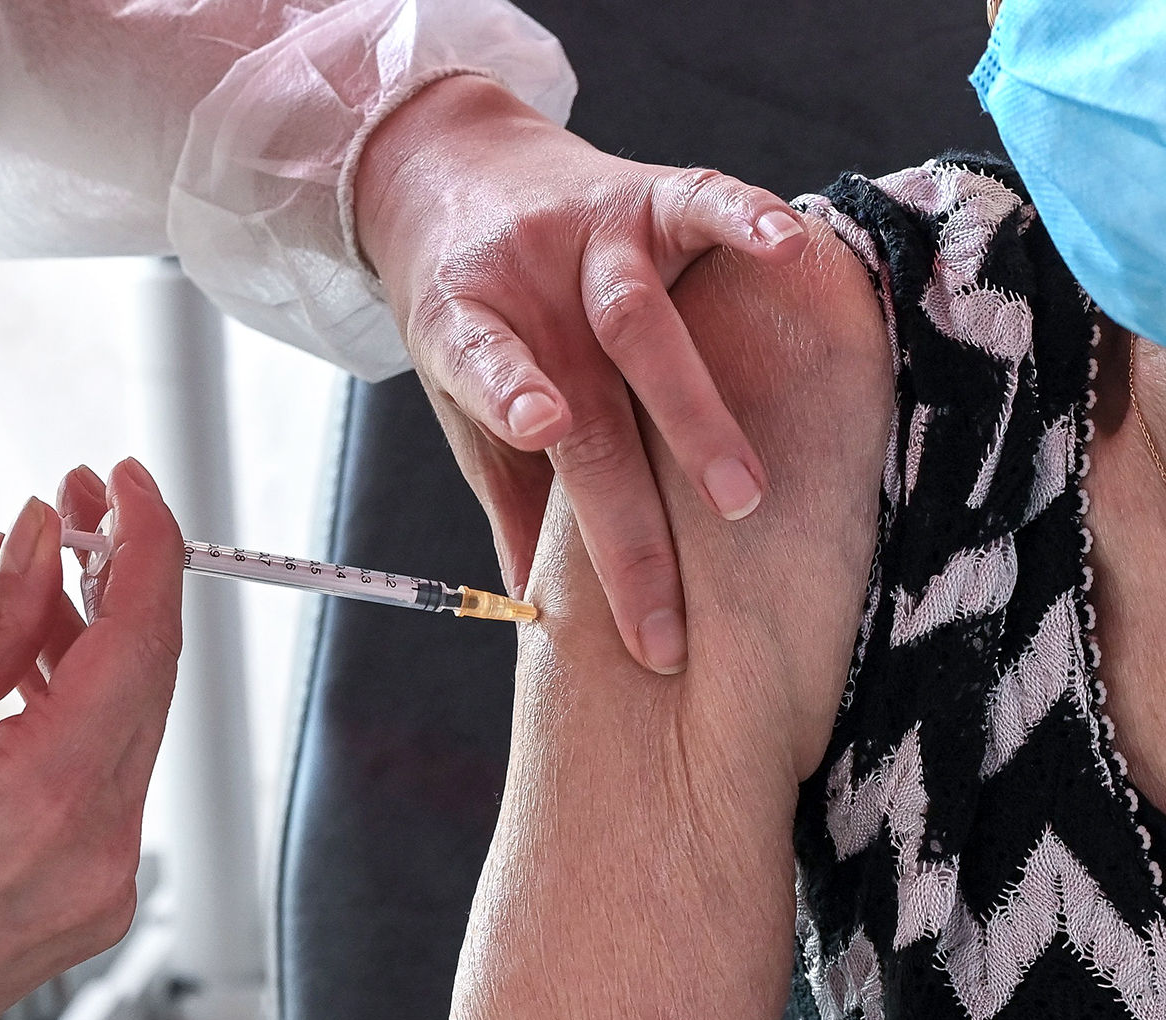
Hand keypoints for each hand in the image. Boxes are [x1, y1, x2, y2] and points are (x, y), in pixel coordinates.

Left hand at [355, 75, 808, 672]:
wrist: (457, 172)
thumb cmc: (478, 310)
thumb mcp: (466, 401)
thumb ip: (509, 493)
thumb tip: (534, 620)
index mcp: (466, 329)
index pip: (482, 365)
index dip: (507, 395)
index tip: (543, 433)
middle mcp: (532, 290)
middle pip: (587, 406)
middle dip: (628, 516)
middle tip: (663, 618)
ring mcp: (594, 240)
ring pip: (642, 322)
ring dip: (692, 412)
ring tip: (741, 498)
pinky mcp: (650, 196)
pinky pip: (705, 205)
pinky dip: (750, 221)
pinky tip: (789, 251)